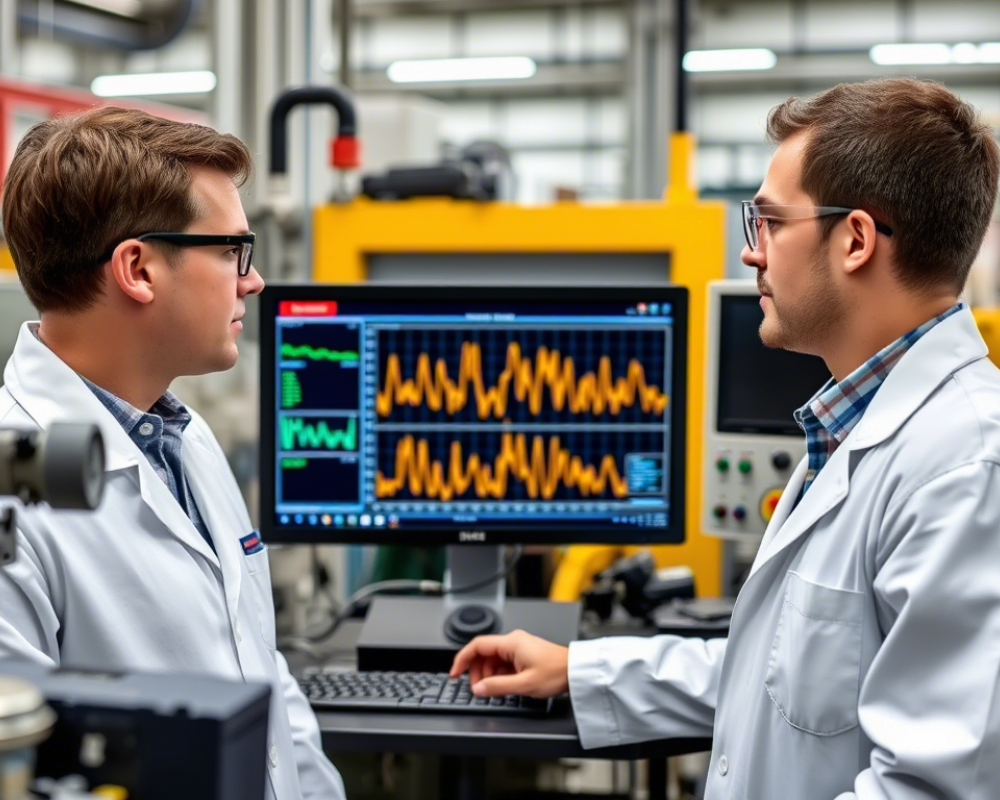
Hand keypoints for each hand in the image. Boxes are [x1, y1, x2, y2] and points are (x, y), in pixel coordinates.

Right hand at [450, 629, 569, 697]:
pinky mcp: (523, 655)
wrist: (576, 671)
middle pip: (483, 654)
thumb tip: (478, 688)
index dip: (462, 659)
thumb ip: (498, 687)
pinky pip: (503, 663)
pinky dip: (498, 675)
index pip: (477, 645)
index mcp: (511, 642)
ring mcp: (518, 648)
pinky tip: (503, 685)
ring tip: (492, 690)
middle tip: (477, 689)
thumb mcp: (524, 684)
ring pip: (492, 660)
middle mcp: (513, 641)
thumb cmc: (556, 672)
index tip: (454, 672)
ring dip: (488, 675)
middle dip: (476, 671)